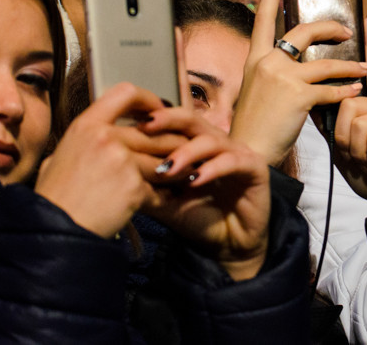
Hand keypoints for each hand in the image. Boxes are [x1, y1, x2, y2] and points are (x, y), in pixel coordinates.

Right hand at [35, 83, 180, 237]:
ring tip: (180, 176)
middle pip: (156, 132)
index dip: (149, 99)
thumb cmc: (56, 197)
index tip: (160, 111)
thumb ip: (86, 140)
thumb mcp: (61, 156)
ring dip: (175, 170)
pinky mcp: (134, 187)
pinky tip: (166, 198)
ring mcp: (122, 162)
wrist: (55, 232)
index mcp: (86, 126)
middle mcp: (105, 138)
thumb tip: (103, 129)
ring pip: (164, 160)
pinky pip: (161, 188)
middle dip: (173, 144)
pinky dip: (165, 195)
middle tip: (183, 151)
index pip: (126, 93)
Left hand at [143, 106, 270, 280]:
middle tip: (146, 125)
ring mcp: (237, 153)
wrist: (229, 246)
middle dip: (169, 120)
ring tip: (168, 168)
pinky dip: (213, 168)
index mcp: (195, 144)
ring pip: (211, 140)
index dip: (152, 122)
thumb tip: (111, 171)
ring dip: (188, 152)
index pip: (172, 124)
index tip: (126, 126)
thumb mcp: (164, 203)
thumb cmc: (197, 219)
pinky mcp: (255, 168)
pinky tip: (196, 180)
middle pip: (192, 120)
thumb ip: (145, 185)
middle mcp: (217, 143)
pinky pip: (233, 161)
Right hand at [230, 0, 366, 164]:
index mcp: (255, 60)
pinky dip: (346, 91)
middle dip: (330, 28)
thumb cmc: (255, 126)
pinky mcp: (298, 96)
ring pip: (326, 63)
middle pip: (303, 32)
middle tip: (348, 32)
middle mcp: (267, 63)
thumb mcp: (255, 91)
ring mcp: (282, 77)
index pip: (262, 20)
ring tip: (365, 69)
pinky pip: (330, 89)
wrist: (249, 152)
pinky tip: (357, 92)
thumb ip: (271, 72)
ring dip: (350, 66)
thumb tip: (291, 63)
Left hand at [333, 97, 366, 229]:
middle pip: (350, 107)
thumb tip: (315, 109)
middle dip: (345, 139)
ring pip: (361, 125)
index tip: (345, 149)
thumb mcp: (341, 153)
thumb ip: (330, 131)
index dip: (337, 127)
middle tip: (357, 157)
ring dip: (359, 152)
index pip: (343, 101)